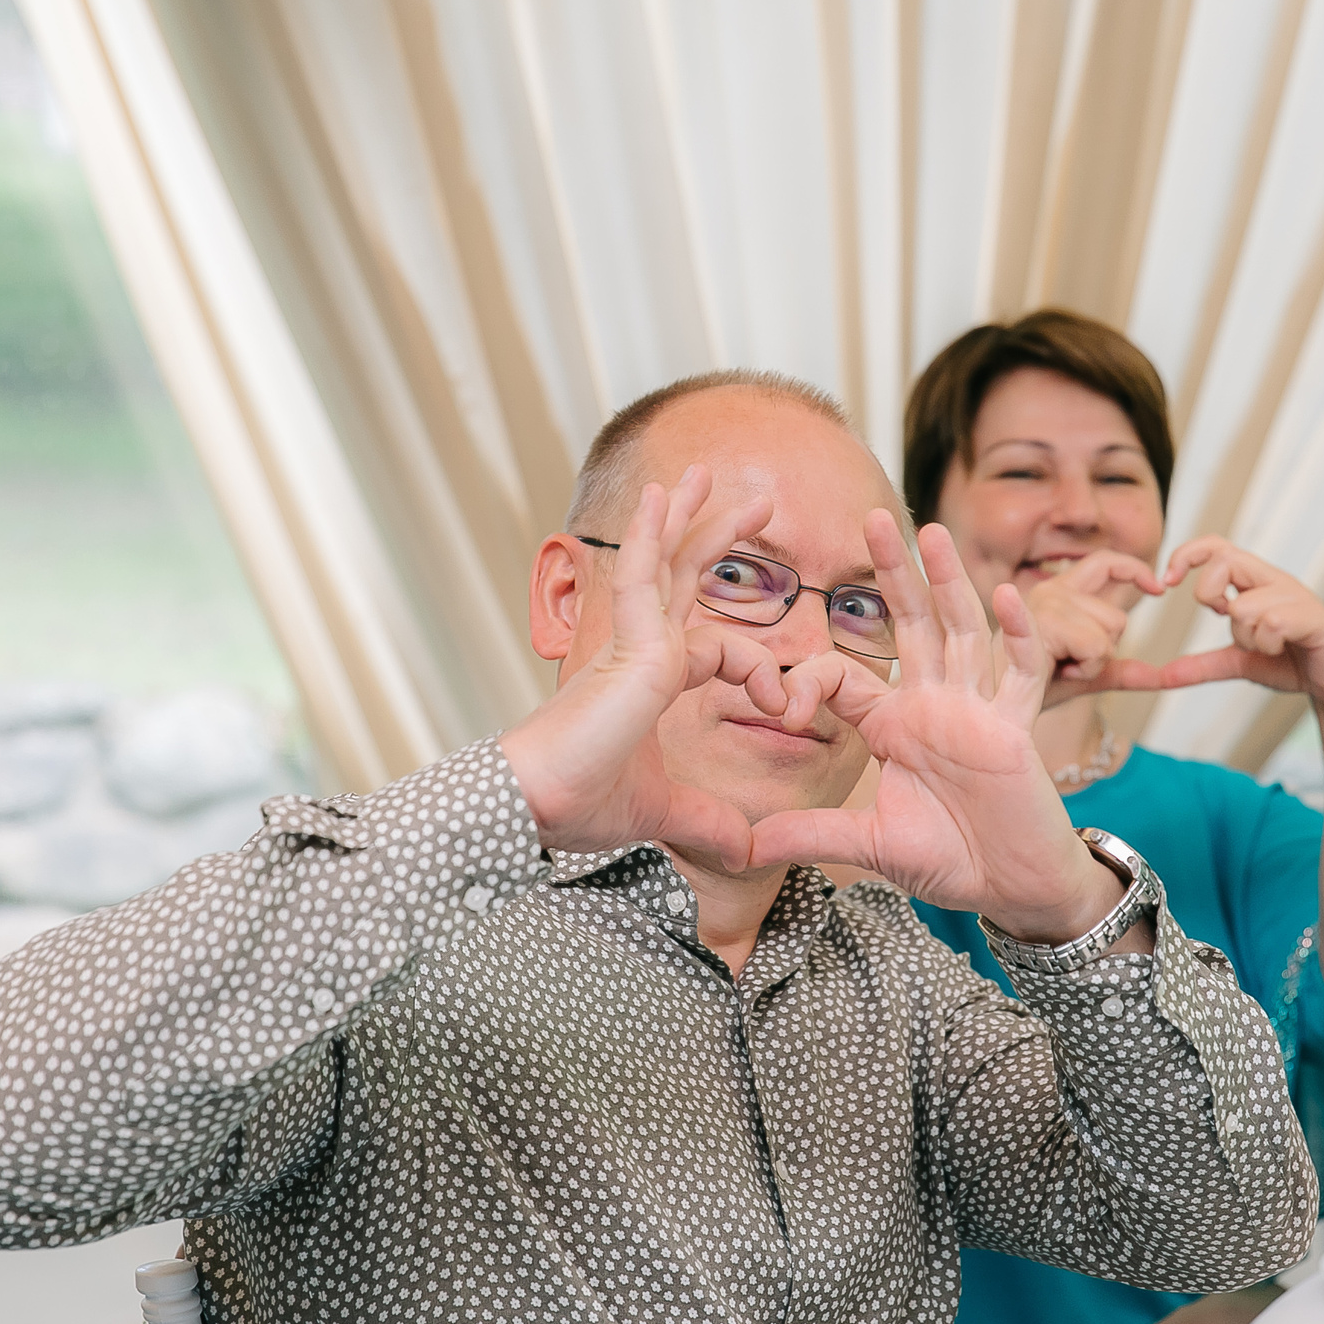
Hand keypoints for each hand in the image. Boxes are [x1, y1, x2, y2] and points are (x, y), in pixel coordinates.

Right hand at [498, 468, 791, 866]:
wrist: (536, 806)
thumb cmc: (578, 803)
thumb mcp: (664, 811)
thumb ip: (706, 821)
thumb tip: (746, 851)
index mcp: (650, 681)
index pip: (716, 648)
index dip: (762, 672)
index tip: (787, 707)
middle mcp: (640, 651)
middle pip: (683, 576)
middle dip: (718, 535)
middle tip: (760, 502)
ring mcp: (632, 642)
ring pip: (664, 562)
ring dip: (692, 515)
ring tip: (713, 472)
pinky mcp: (627, 645)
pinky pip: (640, 575)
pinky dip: (651, 533)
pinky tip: (662, 493)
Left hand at [748, 515, 1122, 942]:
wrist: (1013, 889)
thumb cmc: (951, 860)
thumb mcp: (870, 845)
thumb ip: (812, 836)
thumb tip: (744, 846)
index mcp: (893, 725)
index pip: (845, 674)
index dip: (809, 681)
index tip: (784, 712)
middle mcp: (935, 703)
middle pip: (910, 624)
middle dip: (892, 572)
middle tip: (869, 517)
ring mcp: (979, 710)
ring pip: (962, 631)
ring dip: (949, 581)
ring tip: (930, 532)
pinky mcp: (1017, 729)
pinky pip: (1022, 673)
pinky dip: (1020, 637)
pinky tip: (1010, 596)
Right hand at [1019, 549, 1165, 705]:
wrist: (998, 708)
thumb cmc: (1031, 687)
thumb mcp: (1087, 674)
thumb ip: (1124, 671)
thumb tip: (1166, 676)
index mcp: (1058, 592)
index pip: (1104, 563)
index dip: (1135, 570)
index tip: (1159, 588)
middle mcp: (1051, 590)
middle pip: (1117, 616)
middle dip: (1106, 649)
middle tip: (1070, 664)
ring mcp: (1048, 604)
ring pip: (1110, 633)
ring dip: (1094, 662)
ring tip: (1061, 667)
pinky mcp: (1046, 622)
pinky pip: (1098, 646)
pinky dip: (1087, 669)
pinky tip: (1059, 671)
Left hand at [1113, 537, 1323, 711]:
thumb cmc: (1295, 662)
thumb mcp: (1242, 662)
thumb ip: (1204, 665)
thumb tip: (1163, 676)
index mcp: (1256, 583)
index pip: (1216, 547)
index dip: (1186, 555)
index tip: (1166, 582)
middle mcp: (1275, 581)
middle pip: (1224, 560)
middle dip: (1208, 593)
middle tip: (1221, 618)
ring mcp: (1295, 597)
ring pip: (1243, 604)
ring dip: (1244, 635)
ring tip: (1265, 647)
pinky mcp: (1313, 618)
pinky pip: (1271, 621)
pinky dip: (1266, 643)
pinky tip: (1280, 649)